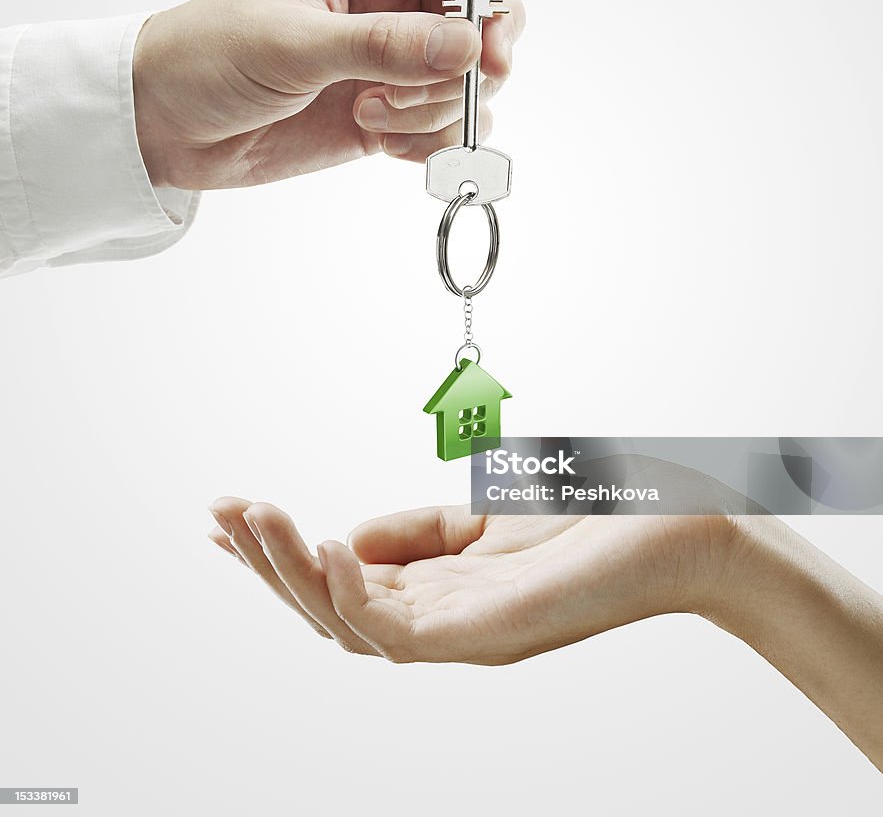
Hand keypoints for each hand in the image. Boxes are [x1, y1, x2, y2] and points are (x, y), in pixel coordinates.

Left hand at [133, 0, 524, 188]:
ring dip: (433, 113)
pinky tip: (384, 144)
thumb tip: (468, 46)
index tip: (482, 59)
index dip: (488, 7)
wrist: (172, 122)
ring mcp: (399, 58)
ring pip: (472, 85)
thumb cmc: (212, 54)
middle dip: (461, 72)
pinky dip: (431, 145)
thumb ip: (384, 45)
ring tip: (368, 115)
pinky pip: (450, 128)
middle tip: (402, 96)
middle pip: (486, 26)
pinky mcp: (395, 109)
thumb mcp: (294, 43)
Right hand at [207, 484, 736, 663]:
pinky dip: (347, 588)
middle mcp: (437, 623)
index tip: (231, 515)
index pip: (338, 585)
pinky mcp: (478, 636)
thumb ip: (417, 531)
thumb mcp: (481, 519)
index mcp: (436, 595)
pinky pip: (391, 629)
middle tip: (222, 513)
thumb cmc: (587, 523)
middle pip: (326, 609)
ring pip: (343, 624)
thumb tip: (348, 537)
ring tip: (254, 517)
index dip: (279, 555)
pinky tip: (325, 541)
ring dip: (289, 571)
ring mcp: (455, 635)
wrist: (671, 531)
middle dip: (266, 564)